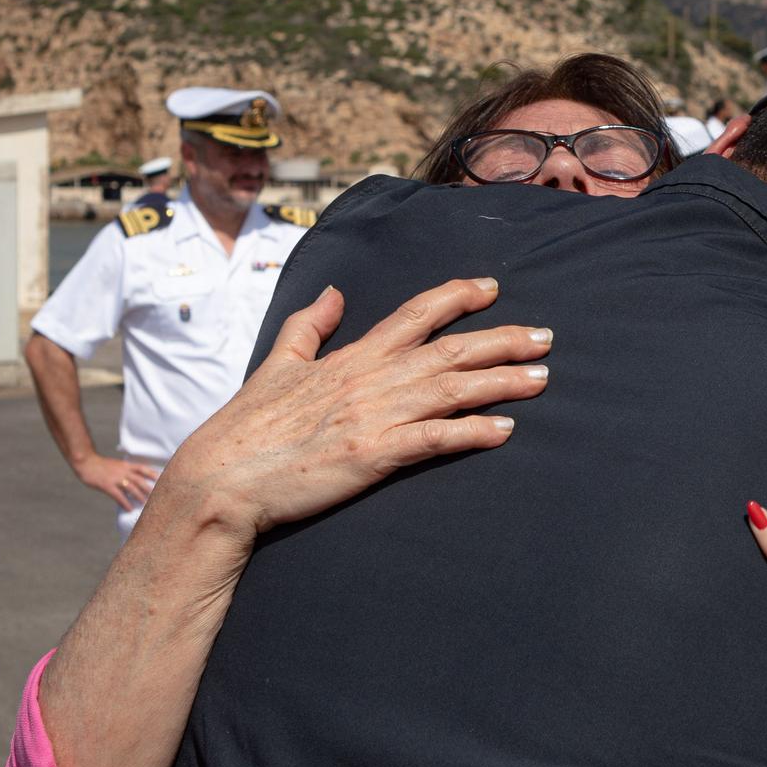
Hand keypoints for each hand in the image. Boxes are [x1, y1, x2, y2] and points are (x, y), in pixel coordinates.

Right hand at [73, 454, 160, 508]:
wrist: (85, 461)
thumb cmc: (100, 464)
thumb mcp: (116, 464)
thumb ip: (126, 471)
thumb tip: (134, 480)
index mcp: (126, 465)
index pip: (143, 469)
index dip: (153, 474)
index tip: (162, 480)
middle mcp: (123, 471)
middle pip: (140, 480)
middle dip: (149, 489)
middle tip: (158, 497)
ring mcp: (115, 478)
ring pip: (131, 488)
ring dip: (140, 497)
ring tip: (145, 505)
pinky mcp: (107, 485)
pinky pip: (118, 496)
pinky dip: (125, 503)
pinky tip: (129, 509)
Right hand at [155, 278, 549, 535]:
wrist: (221, 478)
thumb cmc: (246, 427)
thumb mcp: (277, 363)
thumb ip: (308, 326)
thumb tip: (333, 292)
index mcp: (351, 357)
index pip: (414, 315)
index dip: (456, 298)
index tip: (492, 288)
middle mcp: (370, 379)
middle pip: (450, 350)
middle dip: (502, 340)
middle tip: (546, 337)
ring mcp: (374, 416)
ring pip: (452, 389)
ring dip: (501, 383)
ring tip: (541, 378)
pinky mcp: (374, 455)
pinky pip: (435, 438)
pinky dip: (473, 432)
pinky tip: (506, 430)